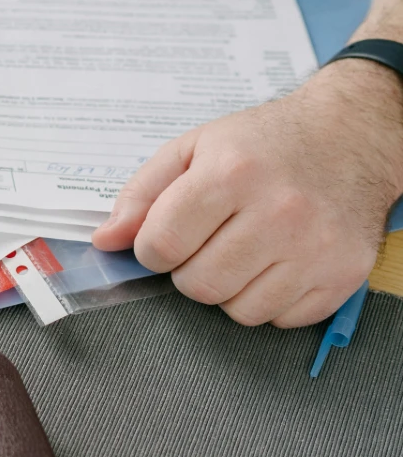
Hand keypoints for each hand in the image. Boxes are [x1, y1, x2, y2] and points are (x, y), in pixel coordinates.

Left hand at [92, 59, 402, 326]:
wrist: (351, 137)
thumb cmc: (265, 143)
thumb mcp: (194, 147)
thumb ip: (141, 194)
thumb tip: (105, 241)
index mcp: (232, 173)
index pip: (163, 244)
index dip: (151, 249)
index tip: (162, 239)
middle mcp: (279, 212)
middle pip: (199, 285)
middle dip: (187, 270)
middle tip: (204, 243)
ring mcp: (316, 248)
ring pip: (238, 310)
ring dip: (227, 288)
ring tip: (241, 249)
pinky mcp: (343, 275)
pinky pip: (280, 319)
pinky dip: (267, 299)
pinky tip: (274, 262)